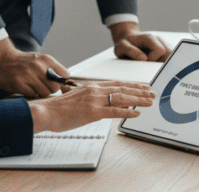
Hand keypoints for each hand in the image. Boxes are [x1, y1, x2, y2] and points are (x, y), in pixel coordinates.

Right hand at [0, 39, 67, 97]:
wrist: (2, 59)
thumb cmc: (23, 62)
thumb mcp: (39, 61)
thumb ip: (53, 71)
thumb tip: (66, 87)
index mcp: (46, 59)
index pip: (65, 75)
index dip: (62, 82)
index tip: (57, 84)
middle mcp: (39, 66)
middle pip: (55, 87)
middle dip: (50, 89)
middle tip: (42, 86)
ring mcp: (29, 75)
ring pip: (45, 93)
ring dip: (40, 92)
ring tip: (33, 86)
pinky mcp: (19, 84)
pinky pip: (33, 95)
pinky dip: (31, 94)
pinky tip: (25, 87)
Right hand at [27, 81, 155, 132]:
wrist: (46, 112)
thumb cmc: (59, 108)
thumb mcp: (78, 98)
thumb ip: (91, 99)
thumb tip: (104, 104)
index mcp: (92, 86)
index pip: (117, 83)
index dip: (132, 85)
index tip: (143, 86)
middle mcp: (95, 90)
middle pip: (123, 89)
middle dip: (140, 91)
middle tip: (152, 93)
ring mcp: (94, 101)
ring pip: (122, 98)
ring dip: (138, 100)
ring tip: (150, 101)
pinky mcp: (93, 112)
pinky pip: (114, 112)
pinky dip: (127, 112)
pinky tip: (136, 113)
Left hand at [109, 22, 170, 61]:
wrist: (129, 39)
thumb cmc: (125, 43)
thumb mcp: (121, 46)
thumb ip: (130, 51)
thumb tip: (143, 59)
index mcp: (150, 38)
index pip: (160, 50)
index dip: (153, 60)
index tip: (145, 63)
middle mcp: (159, 41)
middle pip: (169, 54)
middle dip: (160, 64)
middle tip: (149, 67)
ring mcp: (164, 46)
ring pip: (171, 58)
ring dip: (163, 65)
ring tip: (151, 66)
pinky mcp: (166, 52)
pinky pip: (170, 60)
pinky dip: (165, 65)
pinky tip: (155, 66)